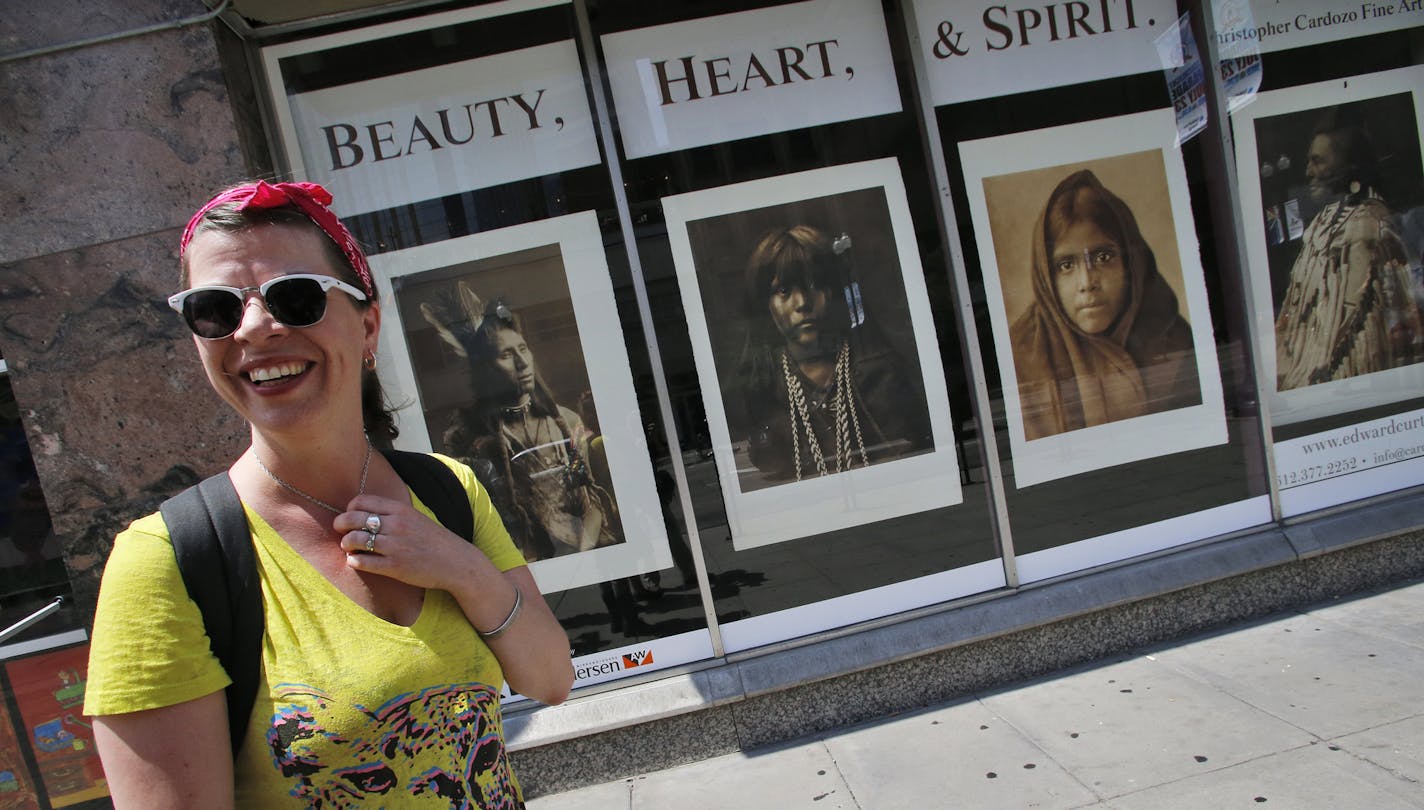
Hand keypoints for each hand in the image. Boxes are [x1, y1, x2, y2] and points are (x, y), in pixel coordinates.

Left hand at [332, 494, 481, 591]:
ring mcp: (394, 546)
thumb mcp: (415, 518)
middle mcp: (396, 525)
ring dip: (346, 544)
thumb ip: (393, 514)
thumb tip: (366, 513)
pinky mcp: (394, 567)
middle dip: (341, 524)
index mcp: (401, 510)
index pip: (361, 501)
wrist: (456, 562)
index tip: (350, 517)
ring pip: (354, 540)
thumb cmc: (434, 540)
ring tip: (349, 548)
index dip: (349, 509)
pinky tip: (356, 561)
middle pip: (353, 518)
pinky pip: (362, 562)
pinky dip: (354, 561)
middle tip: (341, 531)